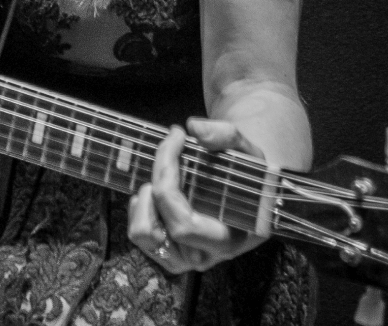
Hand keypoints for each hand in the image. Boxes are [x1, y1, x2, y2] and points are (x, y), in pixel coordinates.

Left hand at [127, 118, 267, 272]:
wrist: (248, 196)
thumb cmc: (249, 177)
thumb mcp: (250, 154)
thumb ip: (229, 137)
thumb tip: (196, 128)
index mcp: (228, 240)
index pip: (183, 225)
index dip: (168, 180)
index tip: (176, 138)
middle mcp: (203, 257)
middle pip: (158, 227)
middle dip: (157, 179)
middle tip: (170, 148)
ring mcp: (181, 258)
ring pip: (141, 234)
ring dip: (144, 198)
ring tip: (164, 176)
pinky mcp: (164, 252)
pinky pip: (138, 231)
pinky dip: (141, 205)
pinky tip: (160, 189)